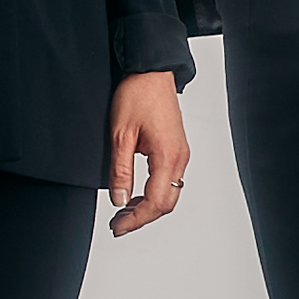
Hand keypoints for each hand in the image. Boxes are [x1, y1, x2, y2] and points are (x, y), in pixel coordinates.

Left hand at [106, 72, 190, 231]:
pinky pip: (169, 181)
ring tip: (123, 211)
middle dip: (142, 218)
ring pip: (169, 194)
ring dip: (147, 207)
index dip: (136, 220)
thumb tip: (119, 201)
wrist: (151, 71)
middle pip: (166, 204)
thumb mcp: (120, 135)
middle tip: (118, 224)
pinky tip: (135, 194)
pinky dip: (153, 193)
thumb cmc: (137, 95)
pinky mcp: (177, 149)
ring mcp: (181, 154)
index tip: (117, 227)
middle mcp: (180, 158)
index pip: (155, 202)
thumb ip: (120, 171)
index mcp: (168, 156)